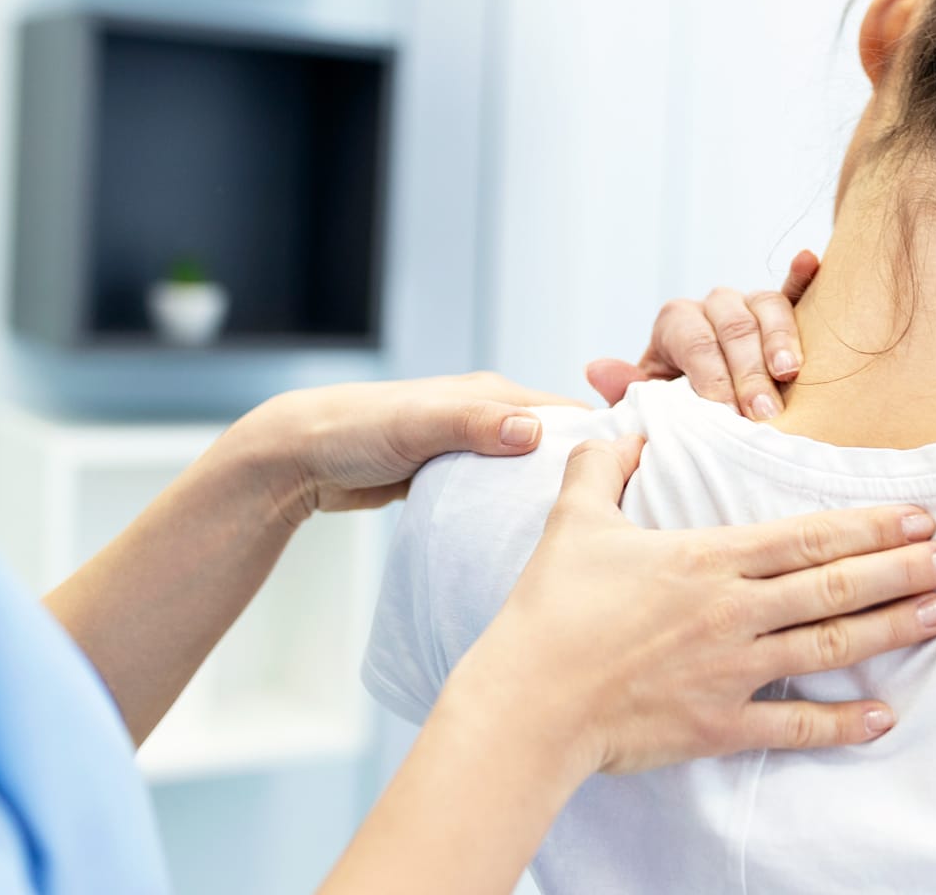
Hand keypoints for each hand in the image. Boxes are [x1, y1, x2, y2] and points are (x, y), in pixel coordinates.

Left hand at [232, 372, 584, 524]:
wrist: (300, 457)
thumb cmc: (356, 431)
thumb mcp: (418, 425)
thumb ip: (474, 425)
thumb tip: (534, 433)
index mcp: (494, 395)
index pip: (568, 415)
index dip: (602, 441)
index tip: (634, 478)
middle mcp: (490, 418)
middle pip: (555, 448)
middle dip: (583, 475)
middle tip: (614, 520)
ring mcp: (472, 450)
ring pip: (527, 475)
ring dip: (547, 498)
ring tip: (577, 535)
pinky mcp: (454, 478)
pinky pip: (498, 495)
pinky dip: (514, 511)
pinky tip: (527, 540)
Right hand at [451, 434, 935, 777]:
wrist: (529, 700)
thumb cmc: (550, 611)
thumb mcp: (575, 520)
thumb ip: (604, 465)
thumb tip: (625, 427)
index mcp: (707, 560)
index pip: (807, 536)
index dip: (870, 524)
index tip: (918, 515)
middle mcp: (732, 612)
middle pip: (836, 586)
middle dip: (903, 569)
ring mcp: (731, 671)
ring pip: (831, 645)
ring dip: (893, 628)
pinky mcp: (720, 724)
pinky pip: (796, 723)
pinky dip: (844, 721)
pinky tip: (886, 714)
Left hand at [586, 250, 820, 418]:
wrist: (707, 409)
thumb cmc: (679, 411)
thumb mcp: (649, 407)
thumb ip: (627, 390)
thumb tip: (596, 369)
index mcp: (675, 323)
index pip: (695, 343)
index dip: (712, 378)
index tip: (729, 415)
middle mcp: (711, 306)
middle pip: (733, 327)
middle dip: (749, 371)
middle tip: (764, 411)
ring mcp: (748, 304)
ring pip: (766, 306)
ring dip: (780, 339)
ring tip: (790, 372)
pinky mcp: (781, 311)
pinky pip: (794, 291)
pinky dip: (802, 276)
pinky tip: (809, 260)